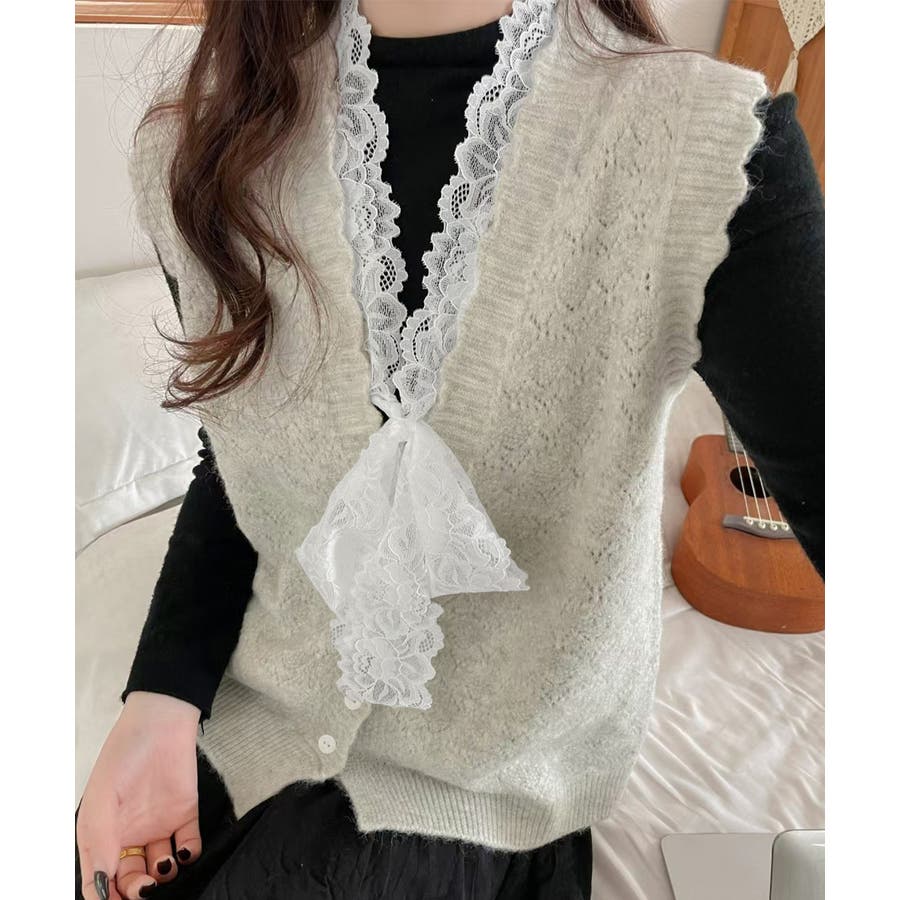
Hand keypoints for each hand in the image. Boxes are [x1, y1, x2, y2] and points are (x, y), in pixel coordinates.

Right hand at [76, 691, 202, 899]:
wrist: (161, 722)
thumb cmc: (123, 755)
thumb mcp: (102, 800)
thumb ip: (100, 843)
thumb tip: (100, 885)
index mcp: (102, 834)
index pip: (99, 880)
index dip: (105, 897)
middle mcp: (128, 834)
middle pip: (129, 880)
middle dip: (135, 892)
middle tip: (143, 888)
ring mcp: (157, 826)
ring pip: (159, 869)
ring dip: (162, 877)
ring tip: (162, 866)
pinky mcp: (184, 814)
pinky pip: (188, 846)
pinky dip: (189, 855)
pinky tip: (184, 851)